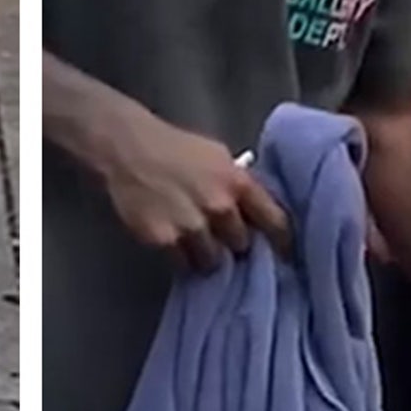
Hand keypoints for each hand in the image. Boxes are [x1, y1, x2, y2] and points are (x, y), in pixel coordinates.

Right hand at [97, 110, 291, 273]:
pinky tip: (174, 241)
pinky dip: (181, 258)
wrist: (126, 148)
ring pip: (213, 260)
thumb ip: (238, 183)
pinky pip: (183, 264)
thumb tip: (256, 208)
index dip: (282, 242)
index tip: (284, 254)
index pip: (275, 222)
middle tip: (222, 237)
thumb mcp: (217, 156)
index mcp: (238, 182)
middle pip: (242, 245)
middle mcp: (220, 207)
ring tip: (195, 241)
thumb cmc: (174, 146)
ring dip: (207, 255)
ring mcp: (192, 226)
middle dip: (234, 244)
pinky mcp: (165, 240)